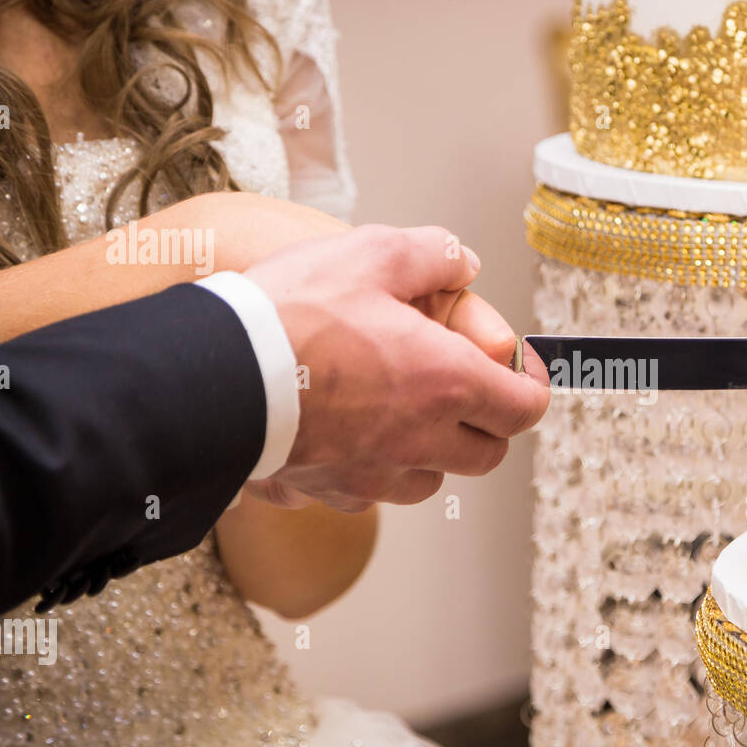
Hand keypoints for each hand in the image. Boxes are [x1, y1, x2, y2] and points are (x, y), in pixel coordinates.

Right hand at [242, 226, 550, 510]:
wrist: (214, 375)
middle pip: (487, 454)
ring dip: (434, 451)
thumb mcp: (372, 253)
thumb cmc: (294, 312)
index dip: (531, 387)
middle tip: (464, 387)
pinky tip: (353, 434)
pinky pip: (374, 493)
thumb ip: (433, 255)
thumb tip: (464, 266)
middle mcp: (421, 439)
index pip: (524, 409)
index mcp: (447, 383)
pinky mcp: (331, 490)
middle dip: (488, 423)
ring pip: (432, 480)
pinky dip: (378, 469)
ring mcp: (376, 473)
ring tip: (405, 410)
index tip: (520, 370)